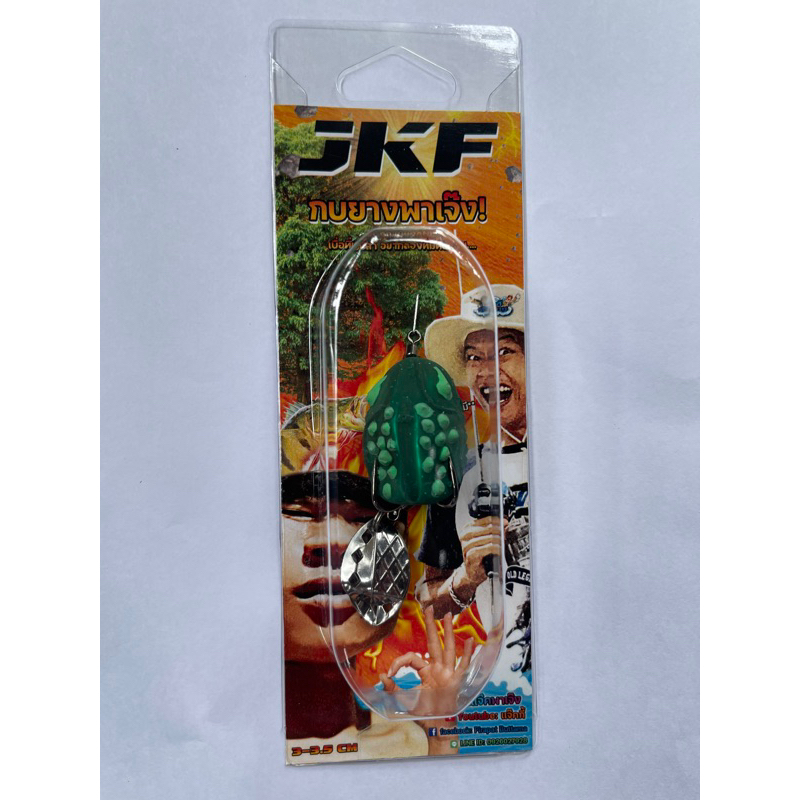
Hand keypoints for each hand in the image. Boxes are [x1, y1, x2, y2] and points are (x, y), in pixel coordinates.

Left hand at [380, 607, 474, 721]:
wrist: (436, 727)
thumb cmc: (422, 714)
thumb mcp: (403, 700)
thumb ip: (392, 688)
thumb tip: (381, 675)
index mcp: (425, 671)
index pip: (413, 657)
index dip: (399, 662)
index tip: (388, 674)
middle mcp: (438, 669)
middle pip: (434, 642)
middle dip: (431, 625)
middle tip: (429, 608)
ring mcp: (448, 673)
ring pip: (449, 648)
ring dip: (449, 632)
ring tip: (448, 616)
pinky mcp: (456, 681)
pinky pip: (463, 665)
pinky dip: (468, 653)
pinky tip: (471, 640)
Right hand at [459, 516, 501, 587]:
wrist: (472, 573)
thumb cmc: (478, 556)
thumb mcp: (484, 541)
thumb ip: (492, 532)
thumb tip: (504, 525)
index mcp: (467, 530)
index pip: (482, 520)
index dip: (495, 520)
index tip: (504, 521)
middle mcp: (465, 537)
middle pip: (484, 528)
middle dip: (497, 528)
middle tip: (505, 529)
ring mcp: (466, 547)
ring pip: (485, 538)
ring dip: (496, 538)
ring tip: (503, 539)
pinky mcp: (470, 556)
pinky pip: (485, 549)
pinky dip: (494, 548)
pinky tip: (499, 548)